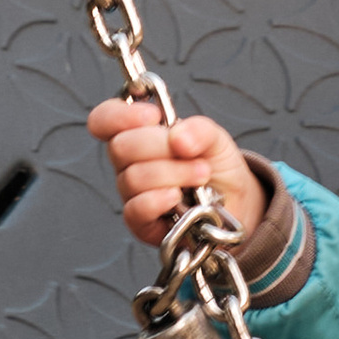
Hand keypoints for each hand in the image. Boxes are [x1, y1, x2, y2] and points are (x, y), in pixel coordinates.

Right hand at [86, 95, 265, 250]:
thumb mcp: (216, 139)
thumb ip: (199, 129)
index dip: (120, 115)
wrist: (234, 204)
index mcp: (138, 134)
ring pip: (133, 177)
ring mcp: (132, 194)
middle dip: (162, 147)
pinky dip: (160, 200)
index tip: (153, 116)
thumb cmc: (217, 168)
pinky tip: (178, 197)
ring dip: (174, 174)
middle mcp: (129, 163)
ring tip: (200, 176)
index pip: (104, 120)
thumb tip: (177, 136)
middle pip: (119, 147)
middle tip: (192, 154)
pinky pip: (137, 209)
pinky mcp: (140, 223)